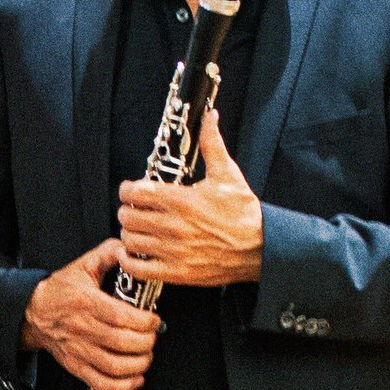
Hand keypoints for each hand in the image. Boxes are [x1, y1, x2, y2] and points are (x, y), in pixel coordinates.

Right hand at [21, 242, 159, 389]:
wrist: (33, 312)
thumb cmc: (60, 291)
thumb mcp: (84, 265)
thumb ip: (110, 253)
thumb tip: (131, 251)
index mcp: (86, 303)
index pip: (122, 317)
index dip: (145, 321)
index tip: (154, 319)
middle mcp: (82, 329)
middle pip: (122, 342)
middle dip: (146, 342)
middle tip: (152, 336)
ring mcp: (79, 350)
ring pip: (114, 366)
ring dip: (138, 364)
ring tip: (146, 355)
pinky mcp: (77, 366)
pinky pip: (101, 383)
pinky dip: (122, 386)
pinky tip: (135, 378)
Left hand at [116, 111, 263, 287]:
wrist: (262, 247)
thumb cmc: (243, 212)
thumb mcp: (227, 174)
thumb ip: (212, 144)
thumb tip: (209, 117)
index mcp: (183, 200)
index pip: (136, 192)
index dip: (128, 189)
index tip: (131, 189)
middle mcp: (174, 226)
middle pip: (128, 216)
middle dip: (127, 210)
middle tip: (134, 209)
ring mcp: (174, 251)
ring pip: (130, 240)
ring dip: (129, 233)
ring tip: (137, 229)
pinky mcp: (177, 273)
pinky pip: (138, 269)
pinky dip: (129, 260)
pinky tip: (134, 253)